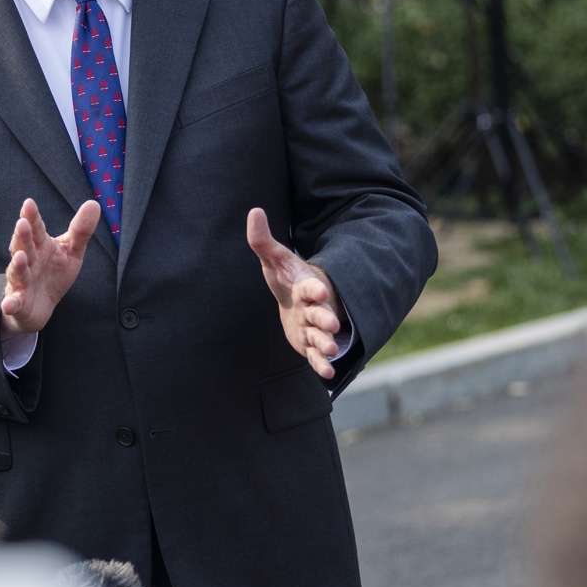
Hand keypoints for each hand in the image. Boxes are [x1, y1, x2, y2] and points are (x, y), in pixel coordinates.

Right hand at [1, 198, 99, 335]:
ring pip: (17, 272)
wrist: (41, 306)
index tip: (29, 203)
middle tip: (22, 224)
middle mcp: (28, 261)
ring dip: (17, 265)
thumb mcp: (72, 251)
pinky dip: (10, 303)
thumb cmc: (54, 273)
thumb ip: (81, 229)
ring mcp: (20, 281)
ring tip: (19, 257)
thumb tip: (94, 203)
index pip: (36, 228)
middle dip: (22, 236)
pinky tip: (9, 304)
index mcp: (40, 246)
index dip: (32, 217)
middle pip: (23, 246)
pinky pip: (13, 303)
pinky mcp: (18, 302)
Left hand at [247, 207, 347, 380]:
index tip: (318, 289)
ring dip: (327, 343)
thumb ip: (262, 239)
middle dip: (326, 318)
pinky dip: (322, 365)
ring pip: (322, 336)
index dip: (315, 288)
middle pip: (321, 313)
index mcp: (306, 286)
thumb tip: (254, 211)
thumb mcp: (274, 259)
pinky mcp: (310, 344)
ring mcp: (314, 327)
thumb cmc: (287, 278)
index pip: (311, 286)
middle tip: (332, 324)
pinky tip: (327, 375)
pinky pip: (317, 356)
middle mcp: (314, 307)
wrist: (298, 300)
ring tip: (331, 350)